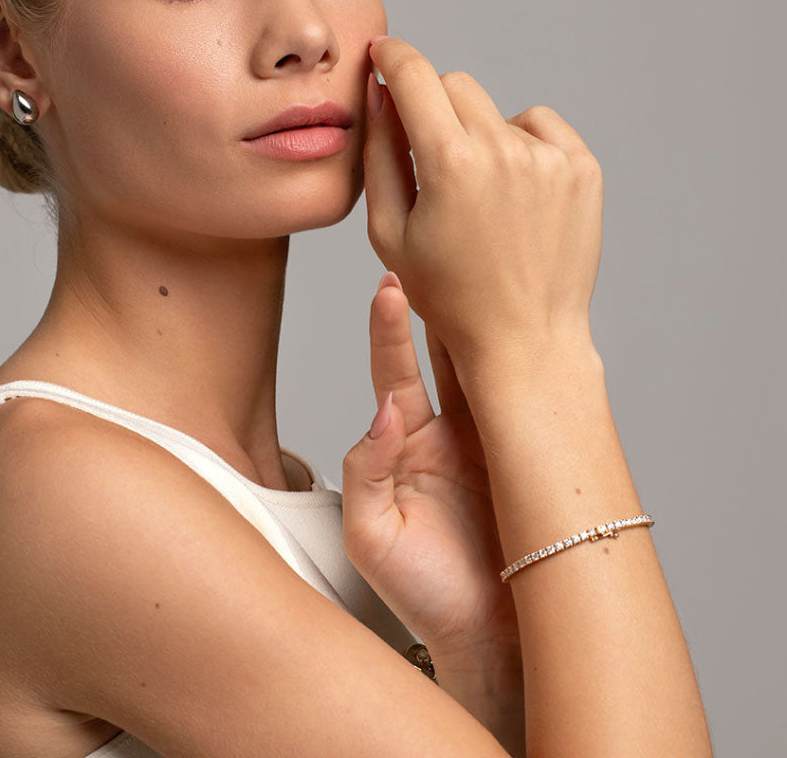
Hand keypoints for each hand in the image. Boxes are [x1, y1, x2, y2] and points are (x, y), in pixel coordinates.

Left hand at [342, 274, 517, 656]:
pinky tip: (528, 333)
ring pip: (486, 370)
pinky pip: (525, 404)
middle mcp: (447, 431)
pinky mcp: (527, 454)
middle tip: (438, 255)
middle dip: (439, 306)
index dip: (389, 329)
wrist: (489, 638)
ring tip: (482, 275)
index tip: (388, 286)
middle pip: (441, 354)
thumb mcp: (370, 534)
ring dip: (483, 326)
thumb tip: (382, 411)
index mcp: (404, 442)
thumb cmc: (420, 589)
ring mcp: (491, 439)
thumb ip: (365, 470)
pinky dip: (526, 369)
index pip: (393, 371)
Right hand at [364, 37, 602, 366]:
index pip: (413, 74)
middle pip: (455, 85)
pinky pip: (538, 126)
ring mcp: (549, 157)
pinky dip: (519, 144)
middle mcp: (504, 149)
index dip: (392, 57)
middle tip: (428, 151)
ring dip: (477, 132)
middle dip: (432, 104)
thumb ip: (379, 154)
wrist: (523, 338)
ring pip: (496, 110)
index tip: (383, 55)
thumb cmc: (447, 294)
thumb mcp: (389, 231)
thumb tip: (380, 95)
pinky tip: (510, 191)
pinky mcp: (581, 168)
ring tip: (477, 192)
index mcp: (450, 163)